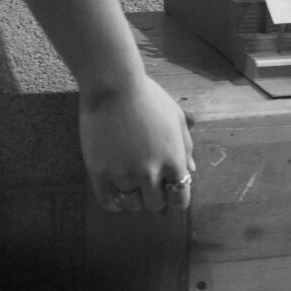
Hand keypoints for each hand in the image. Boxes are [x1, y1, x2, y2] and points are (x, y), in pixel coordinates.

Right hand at [79, 74, 195, 213]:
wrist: (113, 85)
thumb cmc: (149, 97)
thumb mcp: (175, 118)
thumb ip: (186, 146)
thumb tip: (191, 171)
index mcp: (173, 161)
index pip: (180, 199)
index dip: (176, 200)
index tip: (171, 196)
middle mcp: (150, 173)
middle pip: (155, 204)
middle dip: (155, 198)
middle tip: (149, 188)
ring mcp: (123, 174)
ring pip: (131, 204)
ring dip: (134, 199)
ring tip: (131, 186)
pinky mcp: (99, 172)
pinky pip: (107, 200)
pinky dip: (113, 203)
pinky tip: (116, 198)